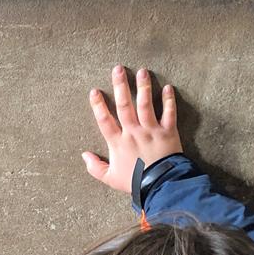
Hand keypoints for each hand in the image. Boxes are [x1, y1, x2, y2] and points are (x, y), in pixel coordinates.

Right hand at [83, 66, 181, 192]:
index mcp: (117, 143)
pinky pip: (169, 113)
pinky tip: (168, 87)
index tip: (94, 91)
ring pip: (146, 104)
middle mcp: (133, 132)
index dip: (98, 105)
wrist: (159, 184)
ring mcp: (151, 131)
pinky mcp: (168, 132)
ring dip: (143, 87)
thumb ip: (95, 167)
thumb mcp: (110, 178)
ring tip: (142, 71)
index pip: (104, 120)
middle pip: (124, 105)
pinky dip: (169, 100)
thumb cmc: (133, 182)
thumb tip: (84, 155)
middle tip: (118, 69)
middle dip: (120, 86)